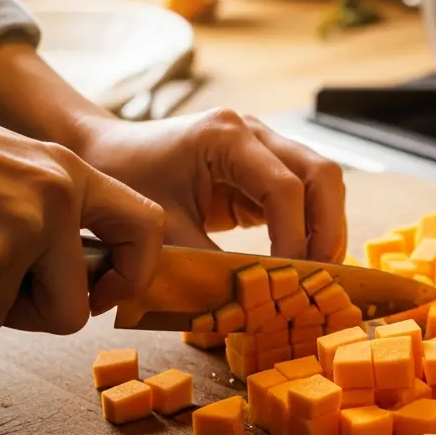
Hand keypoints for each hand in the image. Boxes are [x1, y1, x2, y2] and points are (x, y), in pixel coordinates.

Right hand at [0, 74, 164, 333]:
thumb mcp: (10, 167)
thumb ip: (49, 213)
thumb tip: (75, 283)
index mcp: (71, 174)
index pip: (145, 227)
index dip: (132, 274)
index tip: (102, 293)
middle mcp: (57, 200)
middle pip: (74, 309)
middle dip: (26, 317)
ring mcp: (22, 230)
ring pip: (5, 318)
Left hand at [75, 109, 346, 261]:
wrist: (107, 155)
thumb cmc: (126, 180)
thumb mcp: (161, 227)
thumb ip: (205, 263)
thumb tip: (248, 301)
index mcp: (225, 137)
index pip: (283, 187)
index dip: (294, 236)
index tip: (287, 276)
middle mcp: (254, 133)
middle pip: (321, 174)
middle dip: (327, 228)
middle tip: (321, 275)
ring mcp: (264, 145)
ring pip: (322, 182)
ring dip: (326, 227)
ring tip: (317, 271)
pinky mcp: (264, 167)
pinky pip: (305, 194)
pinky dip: (310, 226)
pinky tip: (302, 258)